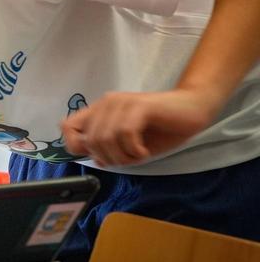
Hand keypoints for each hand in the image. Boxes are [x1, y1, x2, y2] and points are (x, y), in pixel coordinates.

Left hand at [61, 89, 218, 166]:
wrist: (193, 109)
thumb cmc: (161, 129)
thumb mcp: (129, 144)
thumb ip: (108, 148)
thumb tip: (95, 158)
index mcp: (99, 111)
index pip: (67, 127)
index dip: (77, 147)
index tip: (101, 156)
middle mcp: (105, 103)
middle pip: (90, 141)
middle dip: (110, 159)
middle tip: (130, 159)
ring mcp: (121, 102)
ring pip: (105, 139)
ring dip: (123, 157)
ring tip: (139, 155)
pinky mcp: (139, 106)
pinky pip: (124, 133)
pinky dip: (134, 150)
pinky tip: (144, 151)